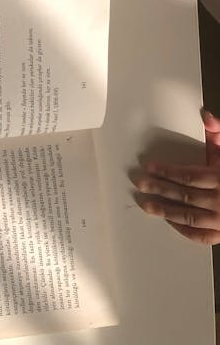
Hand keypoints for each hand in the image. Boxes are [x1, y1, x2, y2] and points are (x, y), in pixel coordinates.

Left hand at [132, 108, 219, 244]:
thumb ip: (219, 134)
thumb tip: (206, 117)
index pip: (189, 176)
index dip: (167, 171)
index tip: (150, 167)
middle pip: (185, 196)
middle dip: (160, 189)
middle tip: (141, 184)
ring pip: (189, 217)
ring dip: (166, 211)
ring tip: (148, 205)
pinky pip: (201, 236)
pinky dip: (184, 230)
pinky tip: (170, 221)